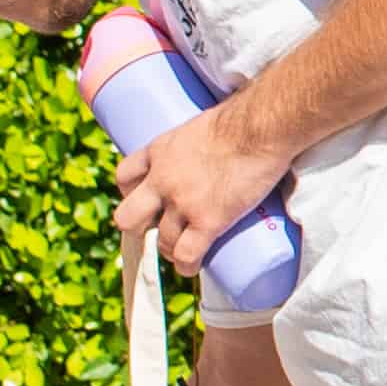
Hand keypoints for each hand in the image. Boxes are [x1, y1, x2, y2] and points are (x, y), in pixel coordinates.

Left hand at [112, 99, 289, 274]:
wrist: (260, 127)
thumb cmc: (246, 118)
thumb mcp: (206, 123)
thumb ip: (206, 138)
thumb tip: (230, 143)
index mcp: (160, 151)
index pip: (125, 176)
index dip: (133, 192)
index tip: (148, 198)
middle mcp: (162, 180)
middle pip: (128, 216)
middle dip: (141, 227)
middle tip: (161, 227)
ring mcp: (182, 203)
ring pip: (162, 241)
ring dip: (171, 250)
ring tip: (184, 252)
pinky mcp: (207, 220)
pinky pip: (187, 254)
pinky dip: (187, 265)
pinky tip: (192, 267)